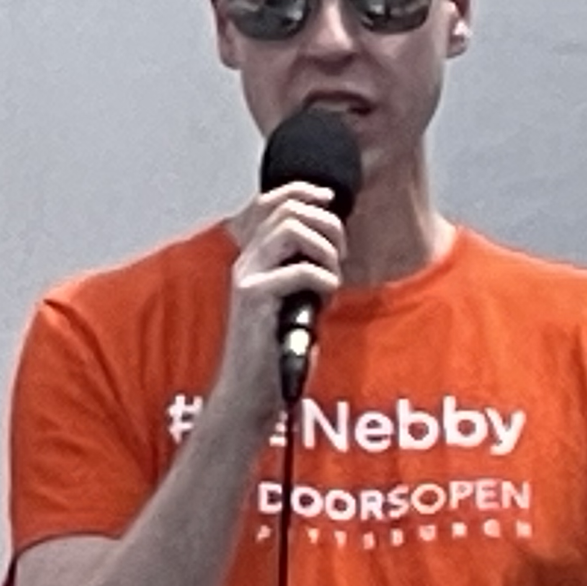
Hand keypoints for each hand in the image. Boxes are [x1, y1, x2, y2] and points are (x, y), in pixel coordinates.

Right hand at [204, 182, 346, 434]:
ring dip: (325, 248)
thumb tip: (334, 243)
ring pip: (291, 229)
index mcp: (253, 258)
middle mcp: (246, 261)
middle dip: (326, 223)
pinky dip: (323, 278)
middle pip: (287, 209)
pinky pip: (299, 270)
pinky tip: (327, 297)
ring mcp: (247, 278)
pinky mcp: (254, 300)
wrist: (252, 395)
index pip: (271, 201)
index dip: (304, 190)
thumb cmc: (277, 353)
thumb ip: (305, 269)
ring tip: (332, 276)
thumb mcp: (297, 301)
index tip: (331, 197)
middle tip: (341, 253)